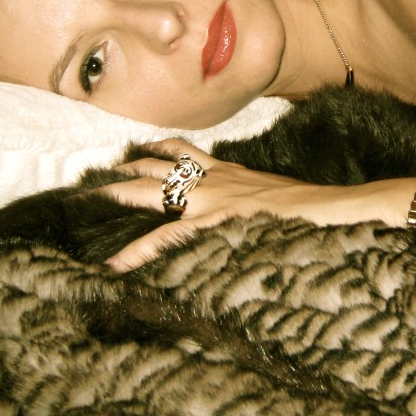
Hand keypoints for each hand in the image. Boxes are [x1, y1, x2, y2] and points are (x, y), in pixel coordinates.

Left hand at [101, 139, 412, 271]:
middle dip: (124, 169)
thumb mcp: (274, 195)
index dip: (157, 151)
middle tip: (93, 177)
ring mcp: (210, 198)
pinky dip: (136, 251)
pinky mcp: (213, 222)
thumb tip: (246, 207)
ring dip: (118, 193)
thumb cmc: (307, 207)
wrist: (328, 208)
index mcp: (229, 172)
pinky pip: (165, 236)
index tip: (137, 151)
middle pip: (158, 163)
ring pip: (152, 187)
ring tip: (87, 201)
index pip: (184, 153)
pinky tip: (114, 264)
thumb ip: (253, 196)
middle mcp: (214, 178)